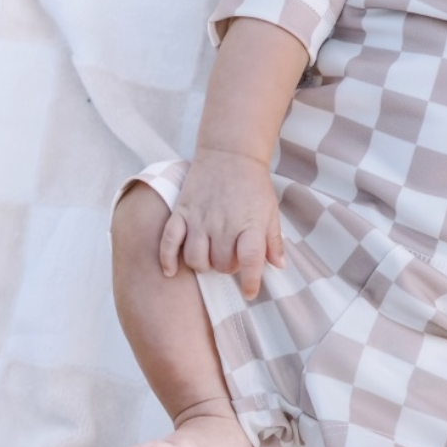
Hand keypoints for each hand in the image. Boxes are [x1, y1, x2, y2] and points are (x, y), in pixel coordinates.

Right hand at [159, 147, 285, 298]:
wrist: (230, 154)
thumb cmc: (253, 185)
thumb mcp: (270, 211)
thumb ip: (273, 240)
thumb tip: (279, 266)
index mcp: (249, 224)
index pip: (250, 261)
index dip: (250, 281)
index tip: (249, 292)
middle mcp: (223, 224)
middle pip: (220, 264)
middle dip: (226, 268)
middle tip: (231, 258)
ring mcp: (199, 219)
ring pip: (195, 259)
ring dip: (203, 265)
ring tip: (209, 256)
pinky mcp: (182, 212)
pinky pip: (169, 241)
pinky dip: (167, 260)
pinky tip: (171, 271)